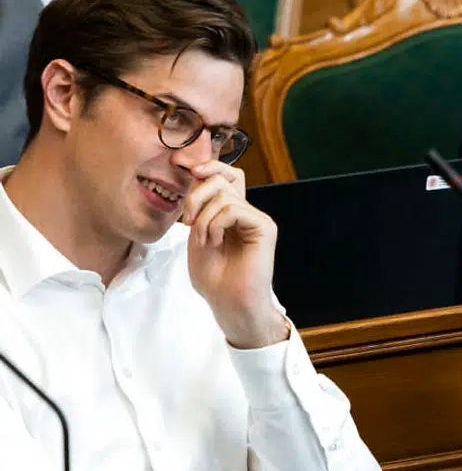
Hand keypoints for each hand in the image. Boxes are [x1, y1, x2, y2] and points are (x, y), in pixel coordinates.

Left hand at [182, 161, 287, 348]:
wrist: (229, 303)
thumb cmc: (213, 277)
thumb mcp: (197, 234)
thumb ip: (200, 207)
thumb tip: (199, 175)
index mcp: (232, 213)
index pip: (226, 176)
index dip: (210, 167)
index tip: (190, 172)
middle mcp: (247, 213)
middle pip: (221, 180)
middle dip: (196, 197)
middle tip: (188, 222)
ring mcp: (257, 219)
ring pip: (224, 195)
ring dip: (203, 218)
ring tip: (205, 240)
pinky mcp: (264, 227)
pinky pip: (233, 209)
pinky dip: (215, 224)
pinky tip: (215, 242)